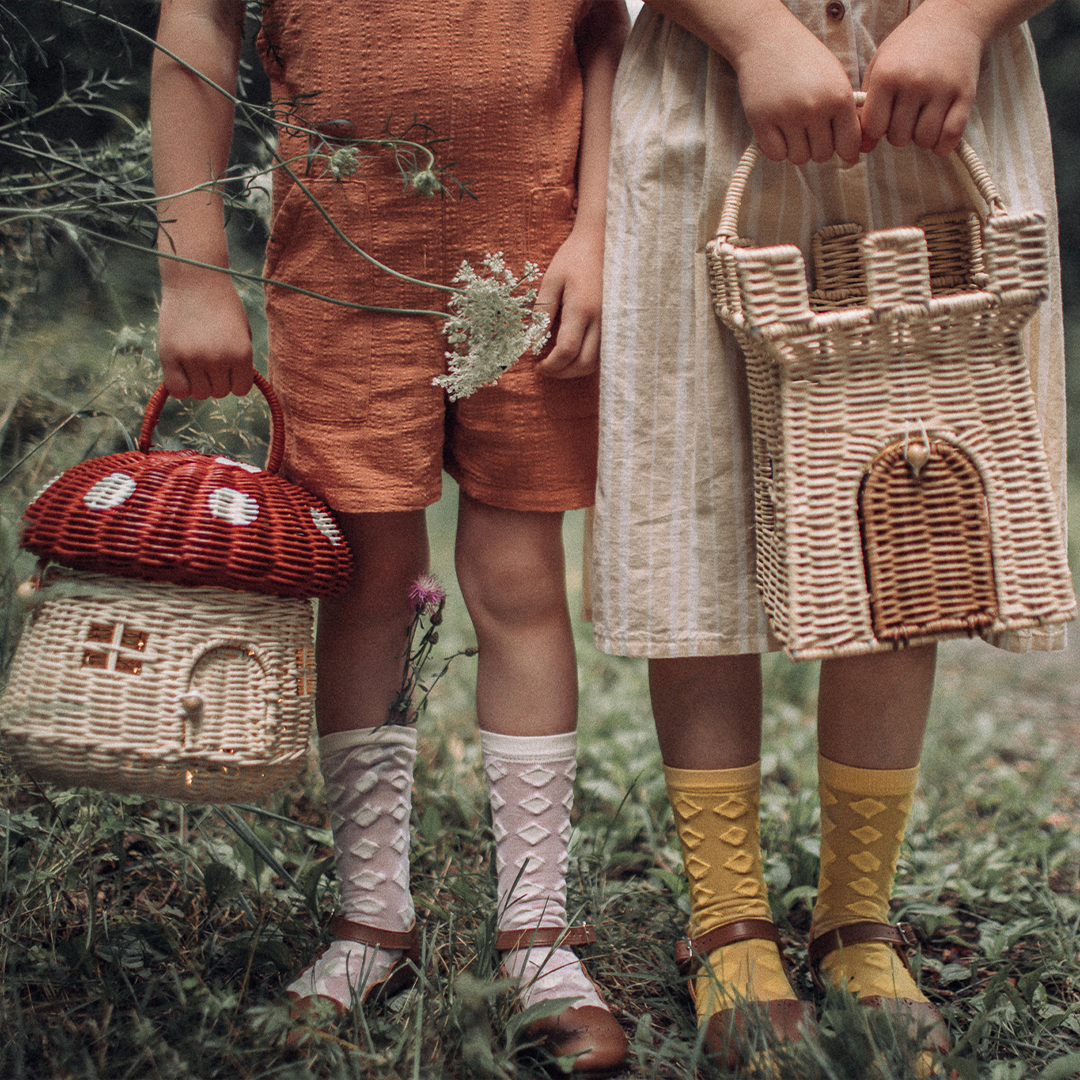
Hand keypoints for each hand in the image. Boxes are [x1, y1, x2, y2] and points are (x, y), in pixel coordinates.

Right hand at [157, 271, 253, 398]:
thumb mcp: (242, 333)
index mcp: (241, 354)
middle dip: (216, 380)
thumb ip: (240, 361)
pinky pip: (177, 390)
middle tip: (210, 359)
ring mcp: (192, 358)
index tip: (228, 367)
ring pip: (199, 393)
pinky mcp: (169, 355)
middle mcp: (218, 359)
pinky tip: (182, 372)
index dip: (235, 380)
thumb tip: (234, 388)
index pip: (241, 389)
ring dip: (199, 383)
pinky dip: (180, 387)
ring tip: (196, 362)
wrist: (195, 281)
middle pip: (219, 392)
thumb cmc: (222, 306)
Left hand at [533, 226, 602, 378]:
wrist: (603, 241)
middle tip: (546, 368)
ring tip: (559, 363)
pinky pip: (605, 352)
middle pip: (584, 363)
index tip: (537, 365)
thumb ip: (542, 312)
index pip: (566, 350)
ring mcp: (613, 323)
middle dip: (563, 372)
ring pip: (597, 362)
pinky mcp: (617, 323)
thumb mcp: (551, 280)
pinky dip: (589, 360)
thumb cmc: (574, 258)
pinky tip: (575, 353)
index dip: (550, 364)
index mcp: (582, 308)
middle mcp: (601, 320)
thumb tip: (533, 342)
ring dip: (576, 369)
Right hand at [733, 18, 860, 164]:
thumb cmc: (806, 62)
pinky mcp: (762, 120)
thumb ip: (848, 115)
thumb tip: (854, 155)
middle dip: (817, 146)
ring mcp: (788, 115)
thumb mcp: (835, 80)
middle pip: (822, 155)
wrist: (769, 40)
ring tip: (793, 125)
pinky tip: (777, 129)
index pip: (849, 144)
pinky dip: (777, 148)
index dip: (844, 149)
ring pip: (799, 157)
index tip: (838, 146)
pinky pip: (776, 154)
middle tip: (809, 127)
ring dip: (796, 148)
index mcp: (839, 96)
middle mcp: (815, 107)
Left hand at [860, 3, 984, 156]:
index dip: (877, 128)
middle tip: (906, 114)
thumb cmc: (909, 47)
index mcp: (887, 76)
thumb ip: (866, 107)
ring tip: (922, 119)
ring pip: (924, 140)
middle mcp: (913, 82)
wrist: (953, 19)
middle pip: (898, 137)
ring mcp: (941, 89)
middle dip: (899, 132)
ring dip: (921, 137)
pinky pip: (951, 135)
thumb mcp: (879, 67)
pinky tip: (939, 136)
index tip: (885, 116)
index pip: (874, 128)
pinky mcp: (966, 94)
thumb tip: (862, 148)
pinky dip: (943, 144)